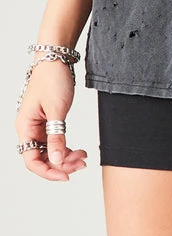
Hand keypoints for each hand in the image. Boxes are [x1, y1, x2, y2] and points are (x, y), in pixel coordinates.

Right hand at [15, 60, 87, 181]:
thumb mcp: (57, 110)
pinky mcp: (48, 122)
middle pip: (42, 158)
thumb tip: (58, 161)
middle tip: (81, 163)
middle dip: (62, 164)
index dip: (48, 172)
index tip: (67, 176)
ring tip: (83, 157)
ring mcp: (38, 127)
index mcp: (25, 127)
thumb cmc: (52, 79)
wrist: (56, 60)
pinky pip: (55, 142)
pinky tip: (79, 150)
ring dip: (66, 158)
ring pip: (50, 152)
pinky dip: (67, 148)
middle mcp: (29, 129)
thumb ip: (57, 137)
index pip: (31, 160)